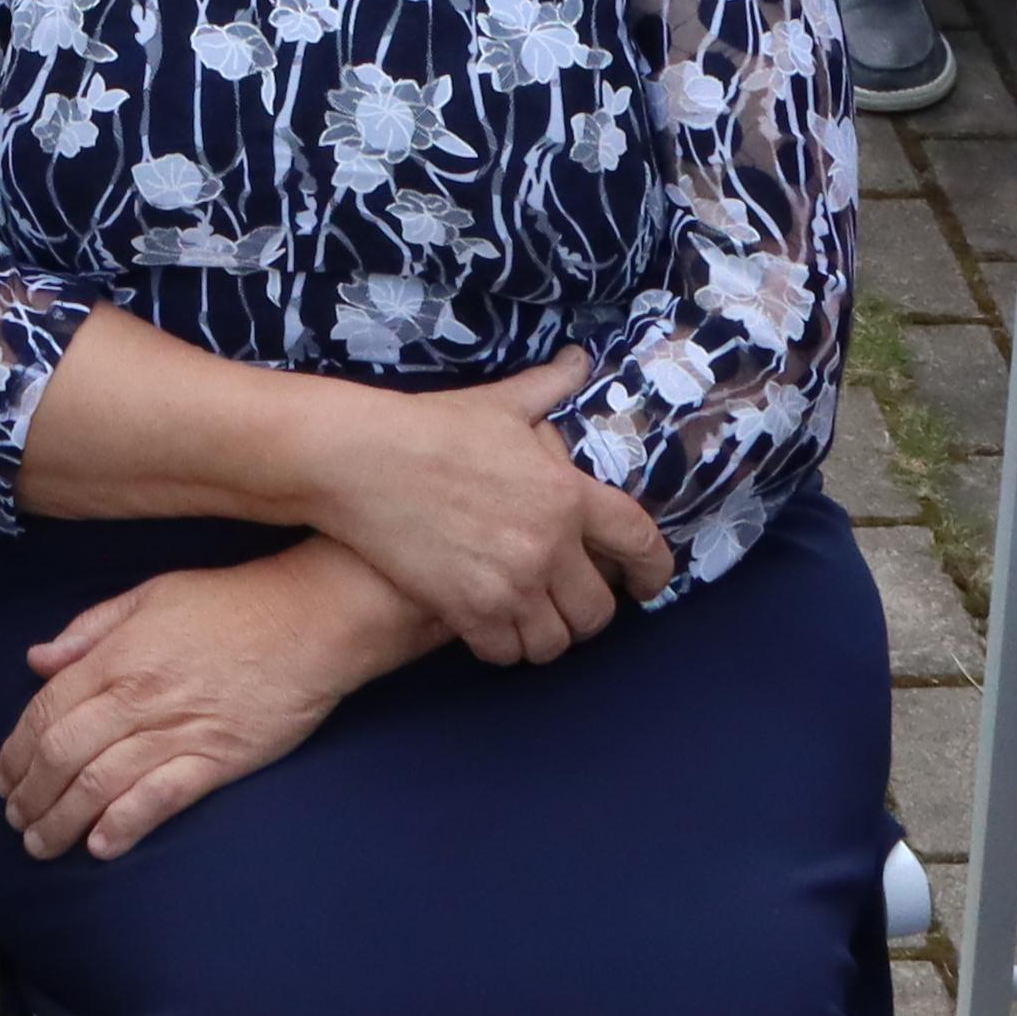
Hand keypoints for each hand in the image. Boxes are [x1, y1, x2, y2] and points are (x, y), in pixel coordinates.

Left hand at [0, 545, 421, 861]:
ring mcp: (179, 731)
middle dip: (30, 795)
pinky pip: (160, 799)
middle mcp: (138, 696)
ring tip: (43, 844)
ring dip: (63, 820)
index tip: (2, 779)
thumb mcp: (150, 595)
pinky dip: (126, 825)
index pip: (46, 712)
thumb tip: (37, 661)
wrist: (311, 617)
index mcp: (117, 655)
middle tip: (16, 821)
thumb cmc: (231, 603)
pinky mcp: (218, 760)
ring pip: (100, 784)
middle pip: (63, 755)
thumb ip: (89, 629)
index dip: (15, 751)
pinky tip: (102, 846)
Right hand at [296, 351, 669, 668]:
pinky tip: (492, 628)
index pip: (638, 542)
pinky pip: (506, 653)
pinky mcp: (468, 611)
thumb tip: (580, 362)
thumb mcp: (500, 404)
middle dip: (589, 613)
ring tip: (532, 621)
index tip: (650, 585)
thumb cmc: (431, 426)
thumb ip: (549, 389)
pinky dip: (504, 647)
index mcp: (566, 494)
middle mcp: (548, 545)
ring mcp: (510, 584)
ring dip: (547, 635)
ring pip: (554, 642)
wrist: (362, 459)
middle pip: (597, 611)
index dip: (654, 571)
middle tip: (570, 603)